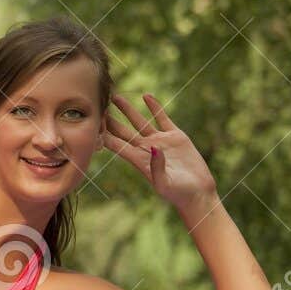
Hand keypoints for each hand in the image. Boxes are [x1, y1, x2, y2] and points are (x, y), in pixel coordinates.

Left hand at [101, 93, 218, 214]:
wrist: (198, 193)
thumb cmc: (178, 194)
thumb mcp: (165, 184)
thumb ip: (157, 168)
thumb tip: (154, 148)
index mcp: (137, 159)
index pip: (115, 144)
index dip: (103, 133)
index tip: (92, 121)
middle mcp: (145, 148)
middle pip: (122, 131)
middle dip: (110, 119)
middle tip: (97, 104)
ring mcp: (159, 141)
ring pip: (139, 121)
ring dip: (127, 110)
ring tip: (116, 97)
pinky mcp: (175, 136)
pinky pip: (162, 118)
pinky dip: (155, 107)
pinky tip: (146, 96)